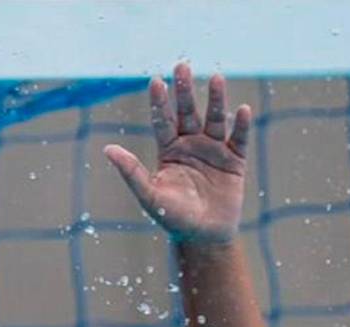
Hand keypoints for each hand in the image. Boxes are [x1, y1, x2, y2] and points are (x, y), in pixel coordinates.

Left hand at [104, 62, 248, 243]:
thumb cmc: (172, 218)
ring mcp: (214, 151)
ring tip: (216, 78)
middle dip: (185, 91)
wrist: (202, 237)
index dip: (159, 102)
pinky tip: (241, 110)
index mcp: (169, 151)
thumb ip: (130, 171)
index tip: (155, 81)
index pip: (162, 122)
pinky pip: (239, 139)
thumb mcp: (149, 194)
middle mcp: (191, 146)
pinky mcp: (235, 161)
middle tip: (182, 66)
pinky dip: (241, 126)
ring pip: (215, 119)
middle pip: (187, 113)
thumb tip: (107, 149)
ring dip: (216, 100)